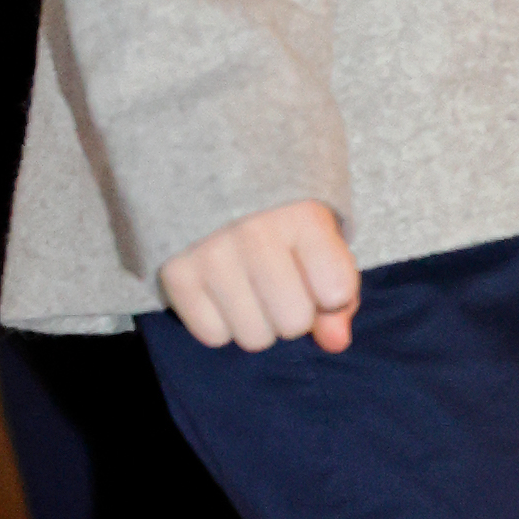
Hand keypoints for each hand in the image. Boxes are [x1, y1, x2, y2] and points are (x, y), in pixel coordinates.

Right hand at [158, 200, 359, 354]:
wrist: (213, 175)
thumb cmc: (282, 219)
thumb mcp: (323, 240)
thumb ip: (340, 292)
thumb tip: (336, 343)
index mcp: (301, 214)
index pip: (337, 292)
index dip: (333, 295)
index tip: (321, 273)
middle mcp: (254, 233)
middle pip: (293, 322)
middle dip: (293, 313)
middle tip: (281, 281)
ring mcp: (211, 254)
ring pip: (254, 337)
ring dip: (258, 323)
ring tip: (251, 286)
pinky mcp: (177, 274)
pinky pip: (213, 336)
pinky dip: (221, 323)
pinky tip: (221, 290)